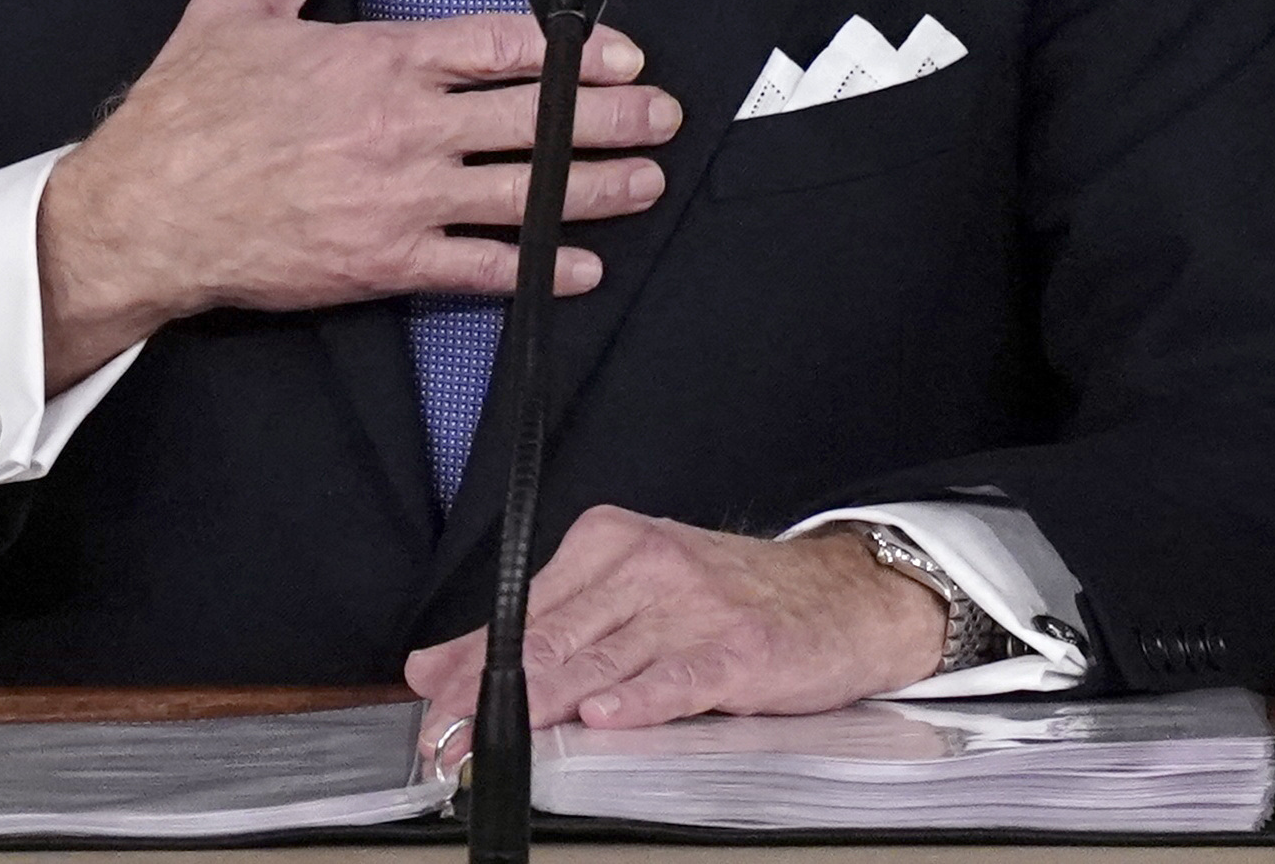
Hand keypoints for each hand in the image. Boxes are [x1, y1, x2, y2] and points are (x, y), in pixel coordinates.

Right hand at [33, 0, 678, 392]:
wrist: (145, 210)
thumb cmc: (187, 113)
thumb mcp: (238, 3)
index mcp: (378, 59)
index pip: (498, 46)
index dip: (573, 48)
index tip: (621, 51)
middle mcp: (404, 128)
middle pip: (533, 118)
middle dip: (610, 117)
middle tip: (663, 115)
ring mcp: (401, 200)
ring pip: (522, 193)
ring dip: (593, 189)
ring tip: (646, 183)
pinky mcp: (383, 263)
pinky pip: (479, 268)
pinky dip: (535, 268)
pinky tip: (577, 267)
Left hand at [406, 513, 949, 741]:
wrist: (843, 597)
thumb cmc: (730, 598)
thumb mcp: (628, 594)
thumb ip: (534, 628)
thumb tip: (434, 664)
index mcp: (612, 543)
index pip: (525, 607)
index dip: (472, 660)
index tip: (431, 699)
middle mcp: (648, 566)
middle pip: (555, 634)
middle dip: (492, 688)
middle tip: (447, 728)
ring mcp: (694, 606)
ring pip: (605, 658)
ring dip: (546, 702)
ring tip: (498, 731)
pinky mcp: (739, 648)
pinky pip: (680, 677)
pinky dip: (642, 698)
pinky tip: (608, 715)